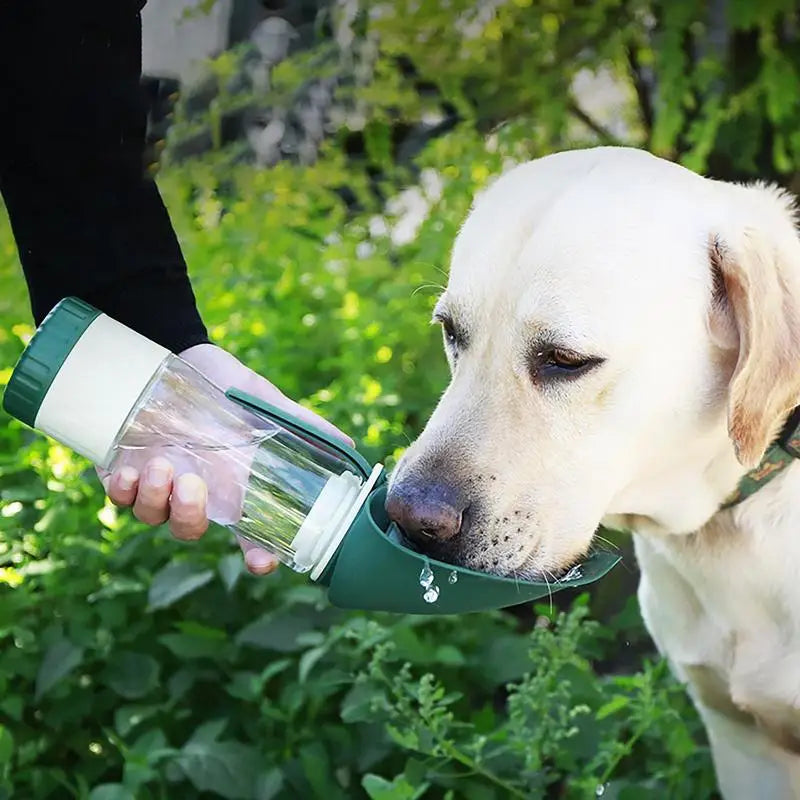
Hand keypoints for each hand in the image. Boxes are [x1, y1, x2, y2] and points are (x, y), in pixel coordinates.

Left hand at [99, 344, 352, 574]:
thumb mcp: (267, 403)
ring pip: (153, 518)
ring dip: (156, 500)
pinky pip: (120, 498)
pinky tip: (133, 469)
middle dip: (190, 517)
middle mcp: (196, 491)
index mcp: (233, 486)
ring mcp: (158, 483)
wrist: (179, 352)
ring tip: (163, 465)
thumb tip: (349, 447)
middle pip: (191, 530)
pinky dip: (124, 491)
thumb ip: (304, 426)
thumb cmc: (228, 385)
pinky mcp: (123, 469)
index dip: (257, 555)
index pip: (249, 534)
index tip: (261, 563)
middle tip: (193, 484)